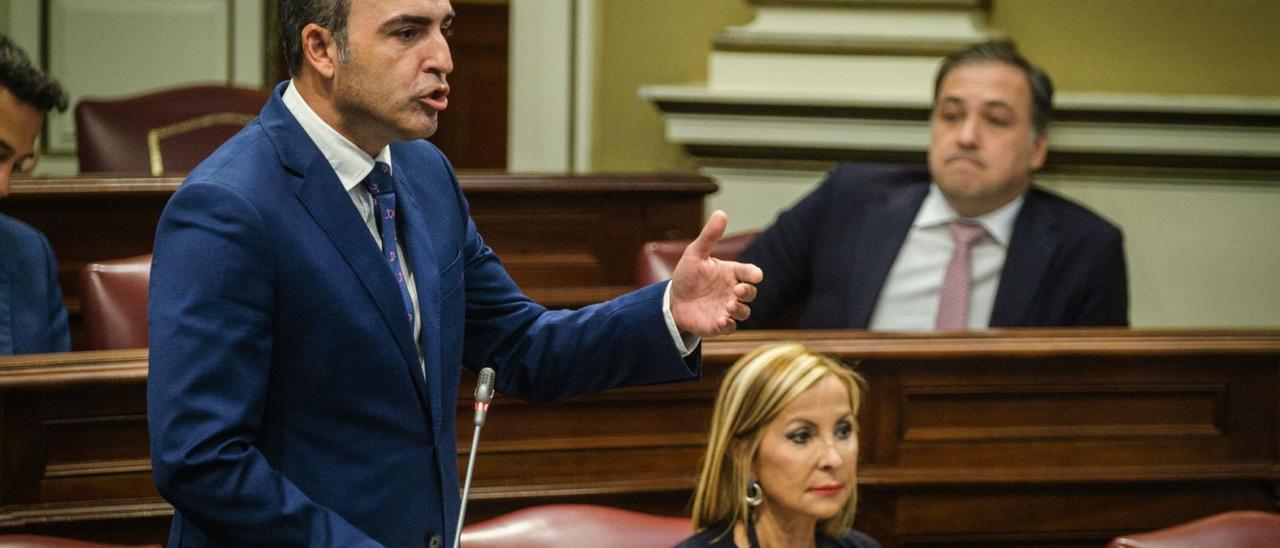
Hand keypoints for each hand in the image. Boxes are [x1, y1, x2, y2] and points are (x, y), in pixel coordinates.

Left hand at [669, 210, 763, 336]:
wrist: (673, 301)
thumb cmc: (688, 275)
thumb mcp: (695, 254)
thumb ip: (709, 236)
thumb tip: (721, 212)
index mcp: (731, 273)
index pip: (749, 272)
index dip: (753, 274)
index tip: (756, 275)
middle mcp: (733, 291)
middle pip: (750, 293)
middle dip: (748, 291)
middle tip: (738, 290)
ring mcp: (728, 309)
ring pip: (744, 311)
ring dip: (740, 309)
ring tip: (729, 306)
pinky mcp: (720, 325)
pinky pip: (731, 327)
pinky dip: (729, 325)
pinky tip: (721, 320)